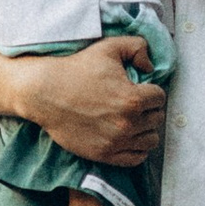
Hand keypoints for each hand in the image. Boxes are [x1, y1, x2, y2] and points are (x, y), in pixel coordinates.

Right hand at [21, 34, 166, 163]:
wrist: (45, 93)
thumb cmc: (76, 69)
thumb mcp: (108, 47)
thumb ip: (138, 47)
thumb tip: (150, 67)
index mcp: (133, 98)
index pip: (160, 98)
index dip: (151, 91)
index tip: (140, 89)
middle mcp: (128, 123)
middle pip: (157, 119)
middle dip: (148, 109)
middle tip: (134, 104)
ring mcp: (117, 141)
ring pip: (150, 140)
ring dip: (145, 129)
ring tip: (133, 120)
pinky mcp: (104, 154)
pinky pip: (136, 158)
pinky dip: (137, 149)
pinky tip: (129, 137)